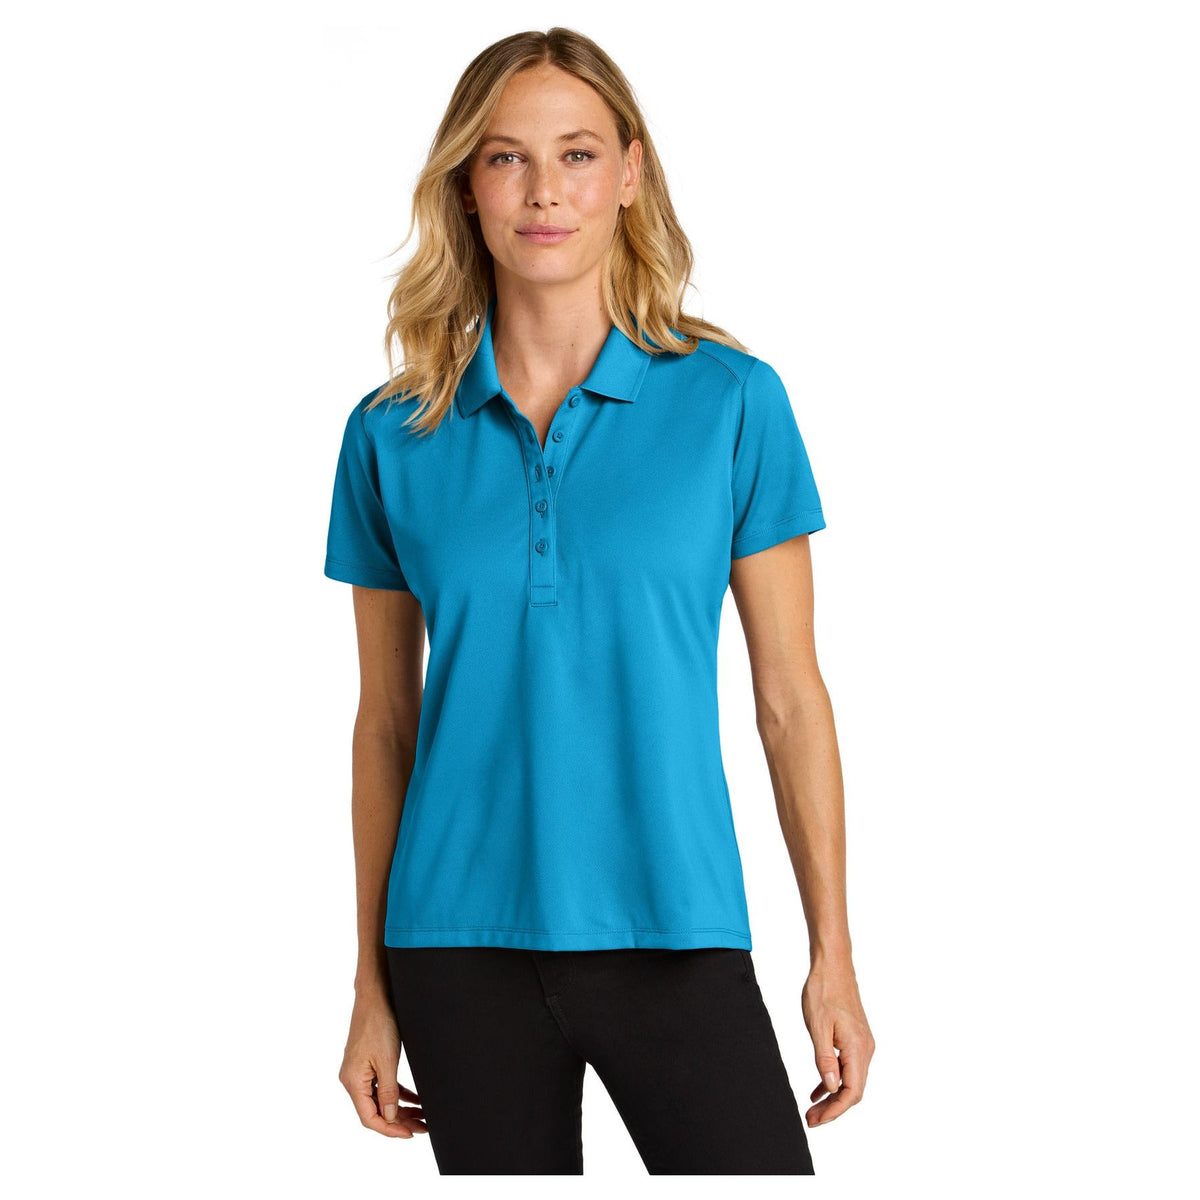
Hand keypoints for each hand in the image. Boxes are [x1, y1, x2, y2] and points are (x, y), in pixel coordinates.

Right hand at [339, 992, 428, 1138]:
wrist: (375, 996)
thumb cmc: (379, 1024)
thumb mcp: (387, 1061)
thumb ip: (388, 1092)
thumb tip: (390, 1118)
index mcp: (353, 1082)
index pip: (370, 1118)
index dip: (390, 1129)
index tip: (410, 1134)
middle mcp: (353, 1080)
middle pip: (375, 1111)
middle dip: (399, 1121)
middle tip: (422, 1126)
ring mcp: (360, 1071)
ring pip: (380, 1099)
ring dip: (400, 1109)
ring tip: (421, 1116)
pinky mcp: (367, 1063)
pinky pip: (382, 1086)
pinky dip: (397, 1093)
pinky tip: (414, 1099)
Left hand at [800, 962, 873, 1126]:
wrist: (833, 965)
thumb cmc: (823, 991)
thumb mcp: (818, 1026)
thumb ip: (825, 1058)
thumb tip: (832, 1088)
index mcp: (857, 1048)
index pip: (852, 1092)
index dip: (835, 1111)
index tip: (816, 1120)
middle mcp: (865, 1049)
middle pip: (853, 1090)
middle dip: (833, 1108)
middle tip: (811, 1119)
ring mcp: (862, 1044)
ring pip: (850, 1079)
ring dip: (833, 1096)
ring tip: (813, 1109)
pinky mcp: (855, 1038)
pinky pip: (847, 1066)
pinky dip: (833, 1079)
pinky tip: (819, 1089)